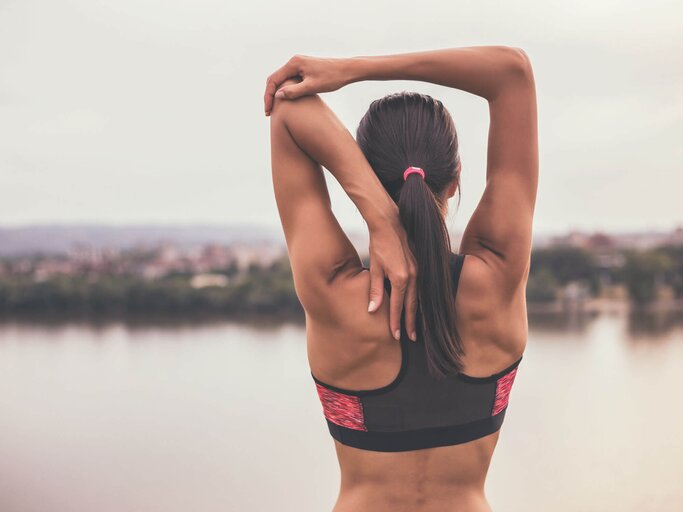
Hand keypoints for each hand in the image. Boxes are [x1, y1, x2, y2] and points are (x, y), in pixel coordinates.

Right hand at [264, 55, 353, 115]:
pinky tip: (285, 102)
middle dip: (270, 96)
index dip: (268, 96)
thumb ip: (294, 91)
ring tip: (274, 110)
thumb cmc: (332, 78)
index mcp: (294, 63)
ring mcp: (299, 65)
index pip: (273, 80)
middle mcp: (294, 62)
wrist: (347, 70)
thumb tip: (277, 96)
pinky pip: (289, 80)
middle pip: (274, 79)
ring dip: (276, 94)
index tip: (268, 111)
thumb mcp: (312, 87)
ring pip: (281, 80)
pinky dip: (285, 91)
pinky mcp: (304, 70)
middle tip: (268, 112)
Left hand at [368, 220, 417, 341]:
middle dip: (411, 322)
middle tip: (410, 338)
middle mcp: (413, 275)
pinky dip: (418, 299)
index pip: (398, 306)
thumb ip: (375, 290)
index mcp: (400, 278)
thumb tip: (372, 310)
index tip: (396, 336)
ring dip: (416, 312)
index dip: (396, 322)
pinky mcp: (419, 265)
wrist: (390, 223)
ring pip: (418, 297)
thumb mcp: (374, 268)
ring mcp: (419, 270)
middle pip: (412, 305)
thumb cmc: (379, 244)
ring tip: (415, 326)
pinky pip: (420, 287)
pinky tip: (416, 305)